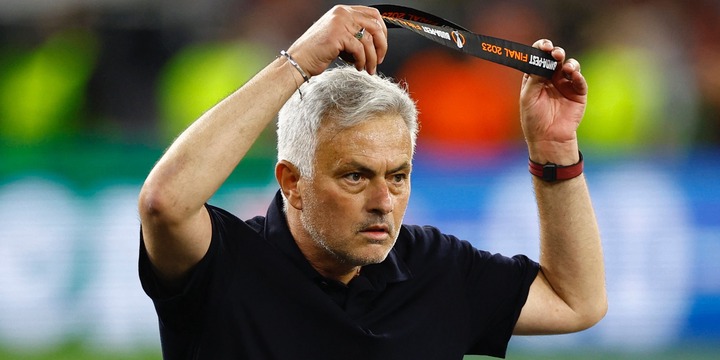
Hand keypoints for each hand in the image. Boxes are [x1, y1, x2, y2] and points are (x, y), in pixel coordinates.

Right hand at [286, 5, 387, 75]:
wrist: (299, 60)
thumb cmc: (316, 52)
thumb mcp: (338, 36)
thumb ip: (353, 33)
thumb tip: (375, 42)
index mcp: (343, 11)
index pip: (373, 14)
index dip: (382, 31)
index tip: (382, 46)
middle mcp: (342, 13)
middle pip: (375, 26)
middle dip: (381, 45)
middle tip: (380, 59)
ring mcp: (340, 23)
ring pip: (369, 40)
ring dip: (372, 58)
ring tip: (369, 68)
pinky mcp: (338, 36)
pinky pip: (359, 49)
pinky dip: (362, 61)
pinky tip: (358, 67)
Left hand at [520, 39, 587, 164]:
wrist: (548, 138)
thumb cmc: (533, 118)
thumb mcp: (528, 97)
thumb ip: (534, 78)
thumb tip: (540, 60)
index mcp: (536, 76)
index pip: (539, 56)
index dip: (541, 48)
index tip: (543, 46)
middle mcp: (551, 77)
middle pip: (555, 58)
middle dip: (556, 52)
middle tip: (555, 53)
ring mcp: (566, 83)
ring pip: (570, 65)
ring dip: (568, 63)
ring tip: (565, 67)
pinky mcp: (578, 92)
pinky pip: (579, 80)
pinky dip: (578, 76)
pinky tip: (574, 75)